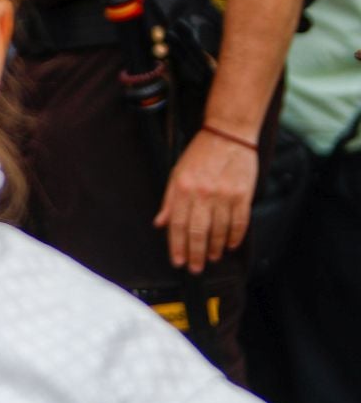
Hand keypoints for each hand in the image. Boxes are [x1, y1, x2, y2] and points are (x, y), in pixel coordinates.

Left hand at [153, 127, 258, 272]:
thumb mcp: (176, 173)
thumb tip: (160, 223)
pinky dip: (235, 236)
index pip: (177, 225)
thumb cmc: (200, 153)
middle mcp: (203, 194)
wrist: (228, 134)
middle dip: (195, 254)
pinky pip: (239, 222)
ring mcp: (224, 195)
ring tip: (212, 257)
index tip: (177, 261)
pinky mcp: (243, 195)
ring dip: (215, 248)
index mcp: (183, 189)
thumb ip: (169, 200)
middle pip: (198, 232)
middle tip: (195, 268)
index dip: (176, 246)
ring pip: (219, 231)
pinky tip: (230, 245)